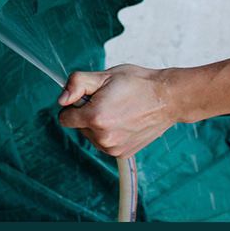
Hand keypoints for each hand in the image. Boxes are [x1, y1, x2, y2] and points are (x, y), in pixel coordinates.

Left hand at [57, 65, 173, 157]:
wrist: (168, 98)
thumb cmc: (137, 83)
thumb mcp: (103, 76)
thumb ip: (76, 85)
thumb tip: (61, 100)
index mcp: (95, 117)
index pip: (64, 118)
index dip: (73, 105)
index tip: (88, 97)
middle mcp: (103, 137)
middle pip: (78, 126)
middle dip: (87, 113)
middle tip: (108, 101)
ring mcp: (113, 148)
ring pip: (91, 135)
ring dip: (98, 124)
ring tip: (119, 110)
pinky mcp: (122, 154)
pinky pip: (104, 143)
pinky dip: (109, 133)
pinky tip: (125, 121)